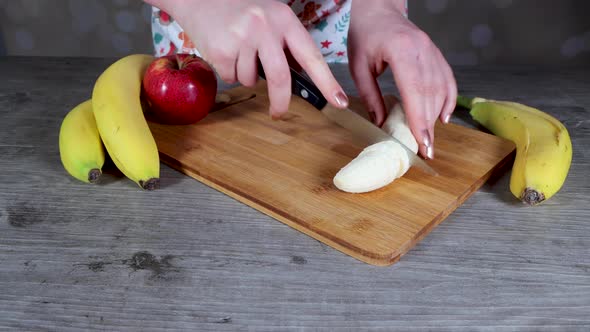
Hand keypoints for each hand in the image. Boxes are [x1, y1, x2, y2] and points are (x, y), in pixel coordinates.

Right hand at [145, 0, 348, 118]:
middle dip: (280, 102)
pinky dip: (229, 72)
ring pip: (252, 79)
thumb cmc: (239, 11)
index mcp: (283, 19)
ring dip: (246, 75)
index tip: (340, 101)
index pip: (311, 56)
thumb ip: (285, 44)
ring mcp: (242, 38)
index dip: (327, 81)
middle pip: (280, 77)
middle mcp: (265, 26)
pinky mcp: (221, 50)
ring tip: (237, 50)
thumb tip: (302, 77)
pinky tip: (224, 51)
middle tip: (278, 113)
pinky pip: (232, 77)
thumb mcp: (269, 19)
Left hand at [347, 0, 456, 158]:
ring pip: (441, 89)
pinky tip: (443, 118)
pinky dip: (448, 100)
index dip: (420, 119)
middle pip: (431, 94)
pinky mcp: (436, 53)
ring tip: (429, 139)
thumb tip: (380, 123)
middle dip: (429, 125)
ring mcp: (432, 50)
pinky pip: (447, 80)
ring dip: (436, 116)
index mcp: (401, 50)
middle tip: (426, 151)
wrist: (378, 10)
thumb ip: (370, 95)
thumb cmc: (365, 34)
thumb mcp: (359, 66)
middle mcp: (422, 50)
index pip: (415, 91)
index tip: (423, 143)